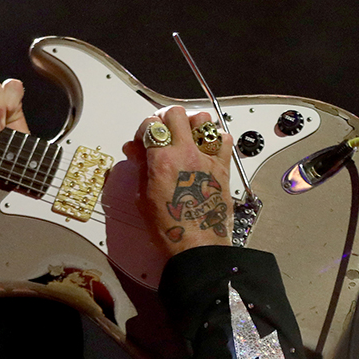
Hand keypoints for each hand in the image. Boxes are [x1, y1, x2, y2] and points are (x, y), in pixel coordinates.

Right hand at [126, 106, 233, 255]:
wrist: (198, 245)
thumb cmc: (171, 229)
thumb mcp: (144, 198)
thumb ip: (140, 168)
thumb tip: (136, 151)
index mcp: (163, 161)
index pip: (150, 125)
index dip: (143, 129)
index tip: (142, 141)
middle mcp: (186, 154)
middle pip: (176, 113)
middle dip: (165, 118)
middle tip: (161, 131)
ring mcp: (207, 158)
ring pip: (203, 119)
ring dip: (191, 123)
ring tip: (185, 136)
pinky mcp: (223, 167)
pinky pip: (223, 138)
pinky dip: (213, 138)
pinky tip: (205, 148)